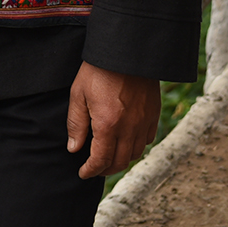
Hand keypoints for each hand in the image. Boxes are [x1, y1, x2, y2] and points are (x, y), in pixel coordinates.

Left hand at [66, 61, 159, 178]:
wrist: (125, 52)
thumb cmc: (97, 71)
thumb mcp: (78, 95)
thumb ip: (76, 124)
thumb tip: (74, 149)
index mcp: (108, 125)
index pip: (101, 159)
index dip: (91, 170)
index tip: (83, 173)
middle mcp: (129, 128)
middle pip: (120, 161)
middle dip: (106, 169)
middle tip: (94, 169)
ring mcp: (144, 122)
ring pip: (135, 153)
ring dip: (121, 160)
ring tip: (109, 157)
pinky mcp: (153, 115)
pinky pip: (147, 139)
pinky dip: (136, 146)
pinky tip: (126, 141)